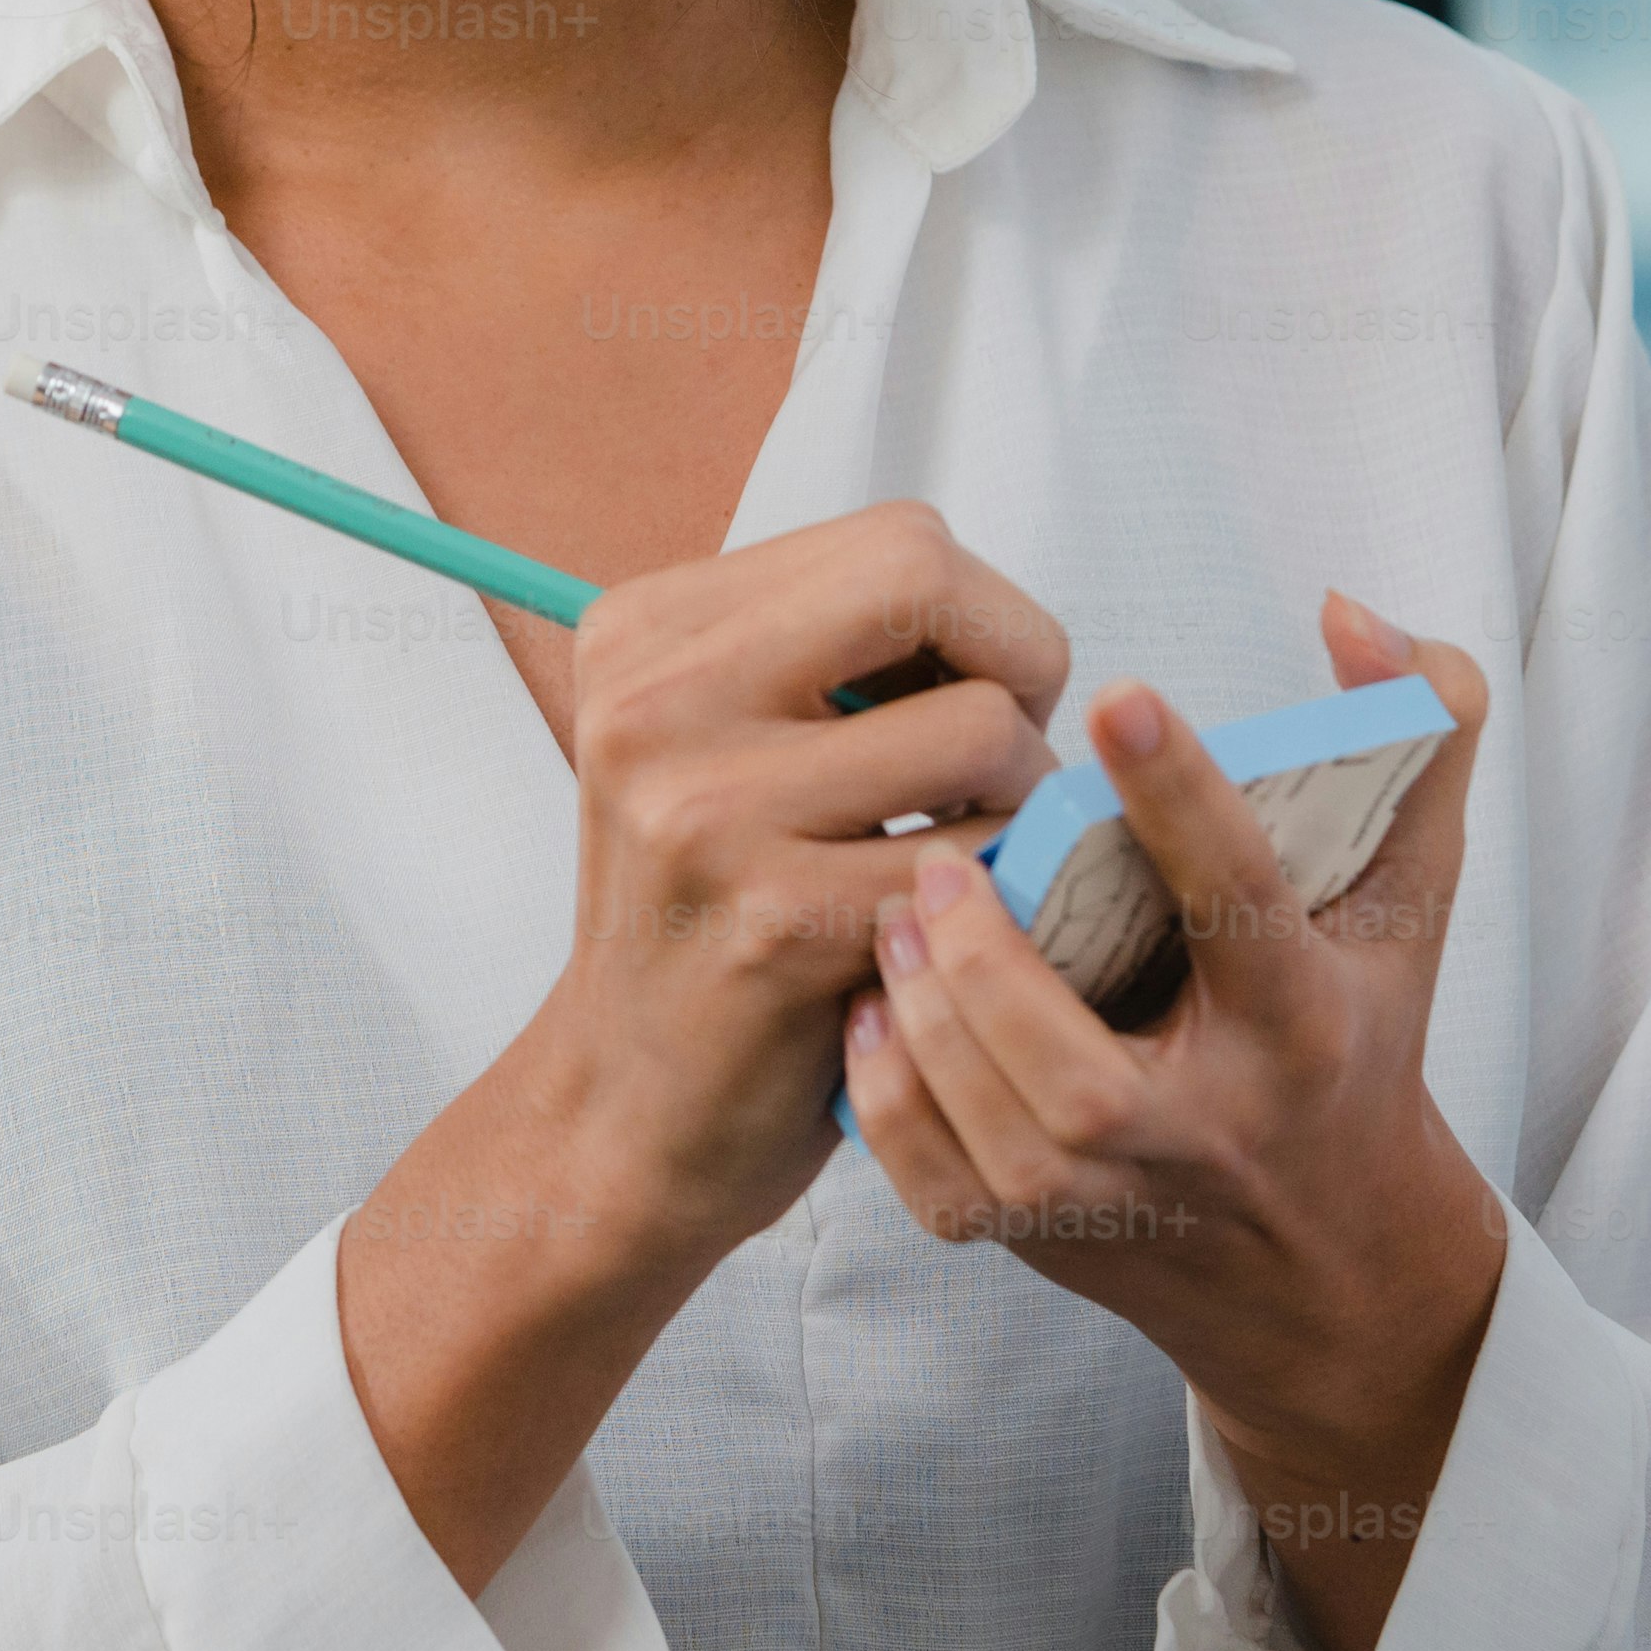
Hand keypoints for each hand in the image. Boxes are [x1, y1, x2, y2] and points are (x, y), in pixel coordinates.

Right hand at [519, 502, 1070, 1258]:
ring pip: (982, 727)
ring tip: (963, 859)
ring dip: (1018, 802)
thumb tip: (993, 616)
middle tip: (993, 766)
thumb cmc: (716, 914)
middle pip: (929, 584)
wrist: (631, 1110)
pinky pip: (976, 859)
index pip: (896, 540)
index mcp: (643, 631)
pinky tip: (941, 934)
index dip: (977, 620)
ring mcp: (706, 811)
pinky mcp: (776, 922)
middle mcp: (655, 700)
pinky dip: (996, 897)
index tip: (956, 705)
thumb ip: (827, 655)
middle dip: (1019, 670)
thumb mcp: (718, 745)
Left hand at [843, 591, 1509, 1650]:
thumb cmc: (1355, 1034)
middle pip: (1092, 1089)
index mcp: (1308, 1024)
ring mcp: (1123, 1205)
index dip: (1185, 800)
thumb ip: (1410, 735)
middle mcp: (1215, 1130)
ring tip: (892, 922)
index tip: (1118, 693)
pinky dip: (890, 1107)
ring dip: (931, 1031)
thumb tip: (1351, 609)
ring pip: (1005, 1148)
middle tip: (940, 863)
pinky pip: (943, 1193)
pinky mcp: (1044, 1246)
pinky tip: (871, 1010)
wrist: (1332, 1264)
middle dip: (1000, 977)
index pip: (1249, 908)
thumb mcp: (1406, 891)